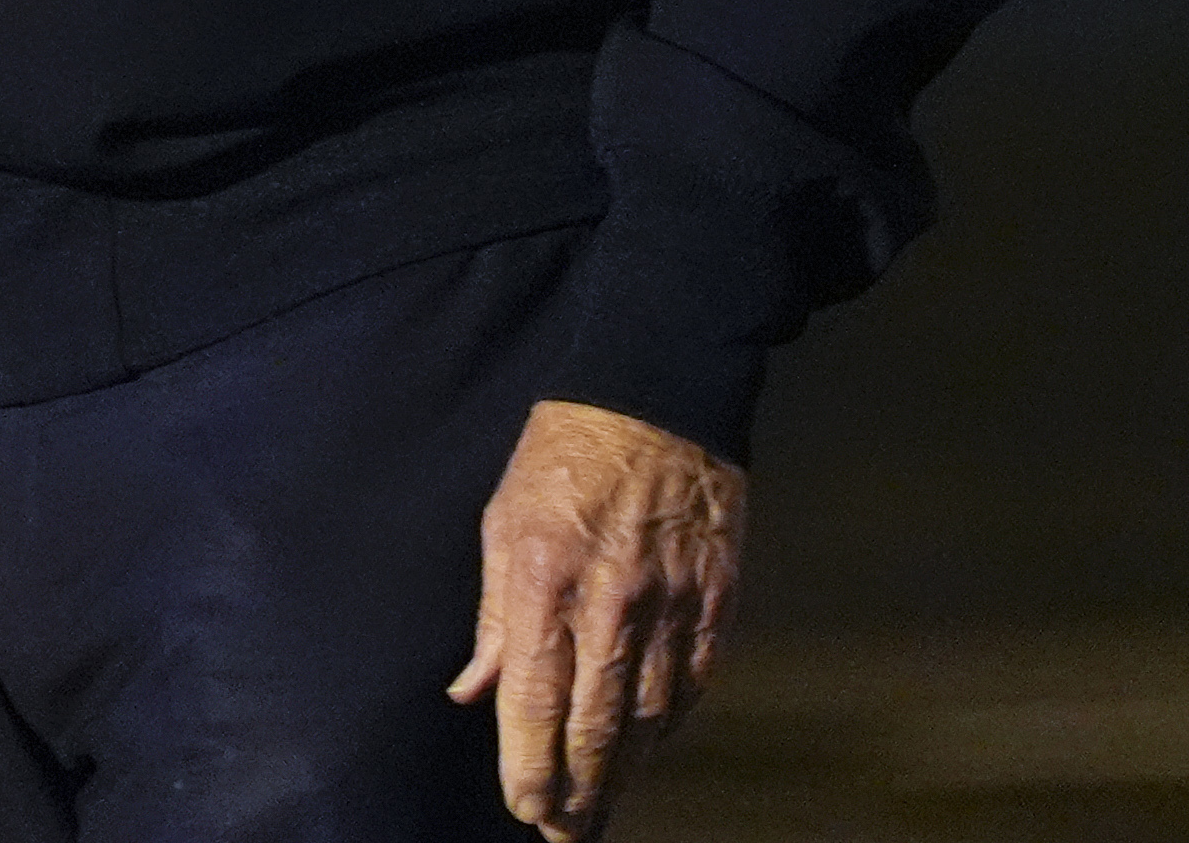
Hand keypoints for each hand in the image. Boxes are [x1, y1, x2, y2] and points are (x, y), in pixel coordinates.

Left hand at [446, 397, 745, 838]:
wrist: (657, 390)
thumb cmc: (563, 452)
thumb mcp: (502, 518)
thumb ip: (492, 615)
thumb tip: (472, 691)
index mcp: (545, 578)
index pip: (535, 700)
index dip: (530, 768)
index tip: (524, 809)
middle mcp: (610, 600)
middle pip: (596, 726)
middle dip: (579, 792)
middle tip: (565, 833)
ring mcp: (671, 601)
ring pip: (651, 716)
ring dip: (625, 771)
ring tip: (603, 806)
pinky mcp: (716, 596)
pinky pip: (694, 682)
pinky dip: (672, 725)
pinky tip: (652, 748)